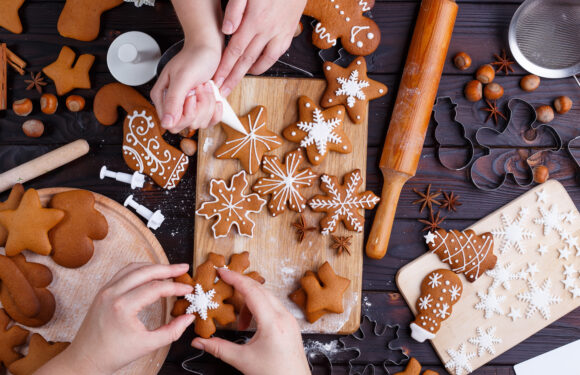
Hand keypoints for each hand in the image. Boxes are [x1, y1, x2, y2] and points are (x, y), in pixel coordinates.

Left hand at [37, 263, 194, 374]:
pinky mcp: (103, 291)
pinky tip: (151, 274)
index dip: (176, 287)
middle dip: (168, 268)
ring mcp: (106, 290)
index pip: (156, 288)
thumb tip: (188, 318)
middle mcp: (112, 293)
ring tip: (170, 269)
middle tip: (184, 268)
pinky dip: (140, 270)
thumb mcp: (147, 345)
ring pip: (134, 268)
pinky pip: (124, 273)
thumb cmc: (113, 354)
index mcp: (123, 307)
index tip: (188, 289)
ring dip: (154, 266)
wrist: (85, 359)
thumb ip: (172, 331)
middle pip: (145, 271)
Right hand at [151, 45, 223, 133]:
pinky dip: (216, 110)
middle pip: (186, 125)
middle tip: (200, 88)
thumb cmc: (195, 57)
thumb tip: (166, 123)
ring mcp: (189, 107)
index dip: (186, 114)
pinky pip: (210, 121)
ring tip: (206, 87)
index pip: (172, 124)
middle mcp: (174, 104)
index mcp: (162, 97)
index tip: (192, 96)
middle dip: (199, 108)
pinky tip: (215, 97)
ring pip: (200, 123)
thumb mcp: (183, 78)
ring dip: (208, 104)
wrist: (209, 48)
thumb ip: (173, 101)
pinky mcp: (202, 108)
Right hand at [192, 268, 309, 374]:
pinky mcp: (291, 324)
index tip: (222, 272)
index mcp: (272, 322)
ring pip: (267, 297)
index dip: (235, 279)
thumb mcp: (243, 361)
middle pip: (259, 289)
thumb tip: (199, 341)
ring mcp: (289, 319)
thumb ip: (218, 348)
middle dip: (240, 286)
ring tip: (239, 321)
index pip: (251, 291)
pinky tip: (251, 323)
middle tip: (224, 286)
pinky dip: (259, 307)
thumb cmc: (275, 374)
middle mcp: (284, 316)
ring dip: (250, 301)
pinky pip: (273, 306)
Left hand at [213, 0, 305, 96]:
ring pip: (262, 60)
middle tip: (222, 91)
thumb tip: (226, 31)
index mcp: (255, 20)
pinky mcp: (289, 32)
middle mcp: (269, 30)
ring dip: (247, 74)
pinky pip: (276, 54)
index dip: (224, 67)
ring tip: (235, 82)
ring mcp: (281, 33)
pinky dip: (264, 64)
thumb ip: (235, 9)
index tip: (216, 80)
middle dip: (232, 77)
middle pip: (246, 60)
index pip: (235, 50)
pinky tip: (255, 67)